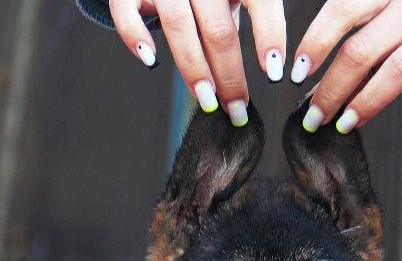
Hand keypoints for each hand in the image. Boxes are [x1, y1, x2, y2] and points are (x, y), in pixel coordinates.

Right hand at [108, 0, 286, 125]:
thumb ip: (241, 18)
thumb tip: (268, 68)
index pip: (259, 0)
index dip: (269, 34)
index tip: (275, 73)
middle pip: (218, 29)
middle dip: (229, 74)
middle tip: (237, 109)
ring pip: (179, 26)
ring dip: (194, 68)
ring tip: (206, 100)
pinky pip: (126, 11)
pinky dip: (135, 35)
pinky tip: (150, 60)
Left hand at [292, 0, 401, 131]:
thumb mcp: (388, 30)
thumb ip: (355, 56)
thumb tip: (309, 94)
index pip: (343, 9)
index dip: (316, 42)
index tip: (294, 75)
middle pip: (363, 48)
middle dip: (332, 88)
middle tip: (314, 118)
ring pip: (399, 69)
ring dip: (366, 103)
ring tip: (345, 125)